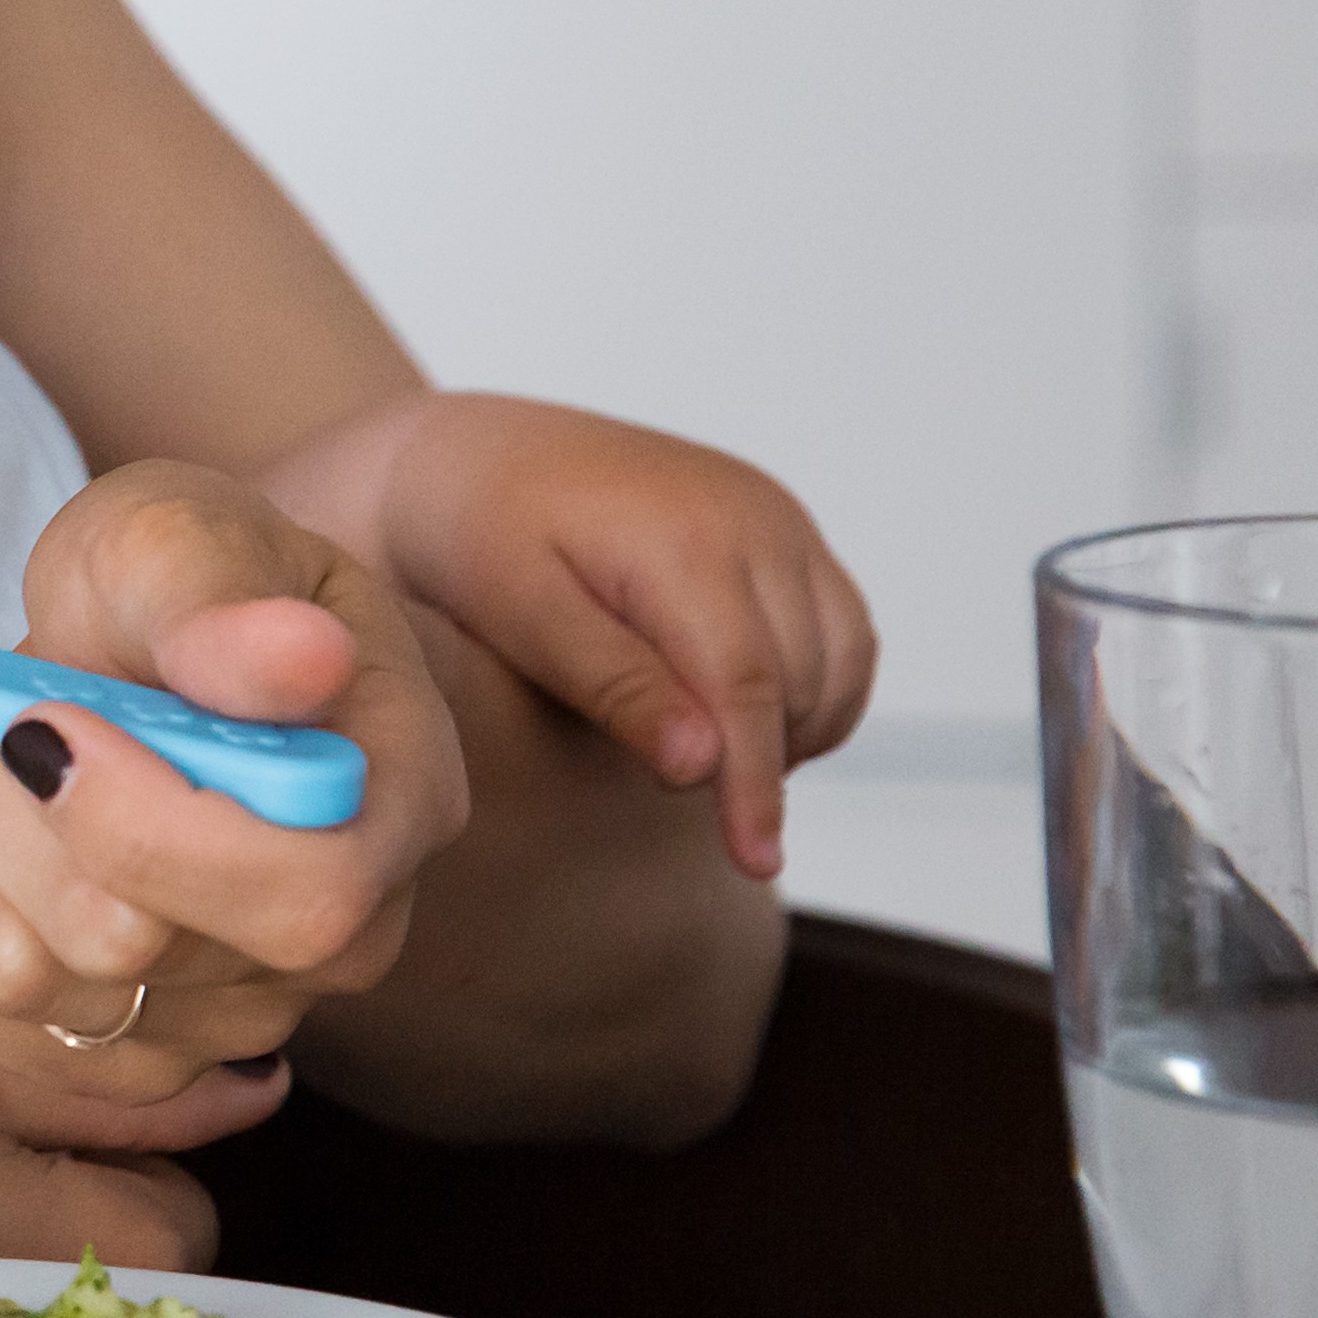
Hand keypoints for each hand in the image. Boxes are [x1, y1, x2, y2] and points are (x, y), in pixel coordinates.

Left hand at [0, 458, 475, 1099]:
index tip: (39, 720)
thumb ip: (220, 602)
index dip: (145, 826)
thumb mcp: (185, 535)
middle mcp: (337, 948)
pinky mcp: (110, 1050)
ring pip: (28, 984)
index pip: (304, 897)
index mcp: (396, 808)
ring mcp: (226, 1021)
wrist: (153, 649)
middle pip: (132, 946)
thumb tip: (298, 658)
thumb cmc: (186, 582)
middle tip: (10, 706)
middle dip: (16, 806)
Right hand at [0, 1009, 295, 1272]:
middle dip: (93, 1203)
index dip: (120, 1143)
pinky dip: (2, 1304)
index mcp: (95, 1240)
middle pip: (155, 1261)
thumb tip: (251, 1079)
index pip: (188, 1197)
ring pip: (98, 1301)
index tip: (23, 1123)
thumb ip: (82, 1079)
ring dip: (47, 1252)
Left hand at [284, 393, 875, 879]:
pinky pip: (842, 631)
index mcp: (683, 536)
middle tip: (665, 781)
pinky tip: (740, 717)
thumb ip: (616, 688)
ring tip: (700, 751)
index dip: (755, 784)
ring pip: (838, 662)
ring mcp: (778, 517)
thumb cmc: (480, 536)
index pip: (748, 685)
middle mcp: (752, 516)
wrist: (476, 456)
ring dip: (794, 727)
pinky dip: (814, 689)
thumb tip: (703, 769)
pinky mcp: (786, 528)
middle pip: (800, 681)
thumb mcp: (524, 617)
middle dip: (757, 756)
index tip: (753, 860)